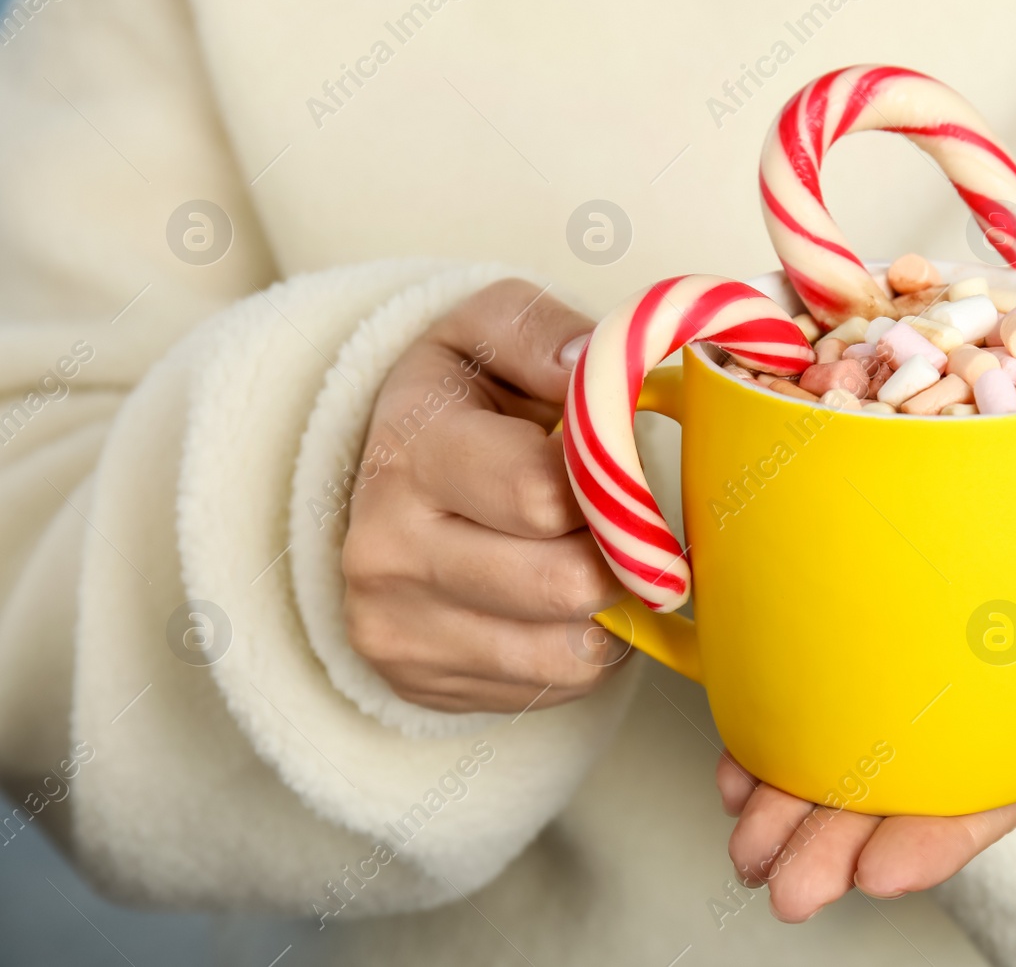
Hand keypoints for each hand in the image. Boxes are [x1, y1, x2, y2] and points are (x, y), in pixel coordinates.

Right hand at [342, 279, 627, 712]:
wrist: (386, 478)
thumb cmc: (460, 401)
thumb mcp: (487, 331)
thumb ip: (541, 330)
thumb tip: (587, 363)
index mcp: (411, 451)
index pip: (542, 493)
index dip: (608, 484)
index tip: (617, 469)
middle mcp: (388, 549)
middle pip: (565, 583)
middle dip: (620, 554)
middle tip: (627, 523)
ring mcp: (396, 626)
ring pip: (568, 648)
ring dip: (609, 609)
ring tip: (595, 558)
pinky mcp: (418, 681)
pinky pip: (553, 685)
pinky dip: (584, 648)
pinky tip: (563, 601)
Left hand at [718, 527, 1015, 921]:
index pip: (976, 808)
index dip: (927, 846)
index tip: (877, 874)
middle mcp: (960, 725)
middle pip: (893, 799)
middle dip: (834, 848)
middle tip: (787, 887)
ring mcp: (910, 687)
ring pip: (842, 759)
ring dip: (788, 808)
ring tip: (747, 840)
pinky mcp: (872, 640)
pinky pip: (816, 697)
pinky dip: (773, 739)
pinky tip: (737, 774)